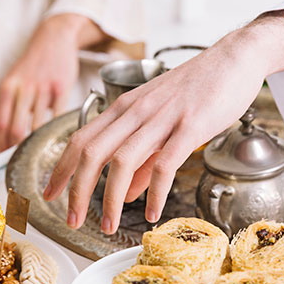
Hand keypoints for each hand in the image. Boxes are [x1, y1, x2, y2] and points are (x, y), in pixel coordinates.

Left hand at [0, 14, 105, 150]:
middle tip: (22, 162)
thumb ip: (11, 104)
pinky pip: (57, 116)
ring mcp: (43, 88)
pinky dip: (56, 130)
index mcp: (8, 88)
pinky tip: (55, 137)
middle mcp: (23, 88)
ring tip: (39, 154)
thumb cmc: (34, 63)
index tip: (2, 159)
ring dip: (37, 144)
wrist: (54, 37)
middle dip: (17, 150)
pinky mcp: (61, 88)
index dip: (0, 146)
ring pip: (37, 126)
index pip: (0, 125)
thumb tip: (7, 136)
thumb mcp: (15, 79)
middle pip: (16, 129)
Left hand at [43, 12, 283, 233]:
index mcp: (125, 107)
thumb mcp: (161, 120)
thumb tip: (126, 191)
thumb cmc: (197, 89)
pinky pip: (165, 163)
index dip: (61, 169)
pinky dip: (154, 192)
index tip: (49, 193)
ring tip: (107, 225)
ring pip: (122, 160)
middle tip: (71, 219)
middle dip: (76, 190)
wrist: (235, 57)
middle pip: (92, 152)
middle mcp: (136, 111)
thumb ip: (142, 158)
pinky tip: (151, 213)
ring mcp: (162, 117)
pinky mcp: (190, 125)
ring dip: (110, 198)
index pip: (81, 139)